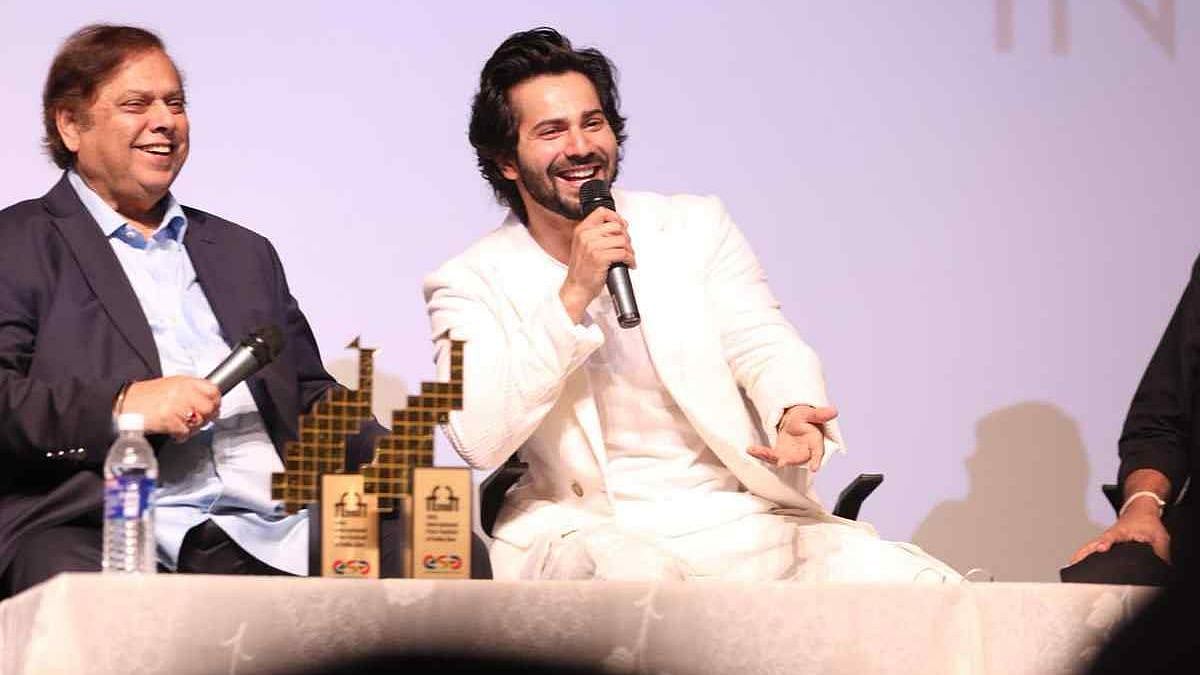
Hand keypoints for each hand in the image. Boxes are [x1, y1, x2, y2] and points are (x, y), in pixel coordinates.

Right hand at [118, 376, 220, 441]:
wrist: (125, 403)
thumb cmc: (147, 396)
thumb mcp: (173, 386)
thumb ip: (192, 391)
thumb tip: (210, 402)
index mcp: (185, 382)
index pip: (213, 390)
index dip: (216, 401)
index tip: (214, 407)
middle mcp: (182, 392)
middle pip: (210, 407)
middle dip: (207, 417)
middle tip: (200, 420)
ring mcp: (176, 406)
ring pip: (199, 421)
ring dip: (194, 428)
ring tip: (185, 427)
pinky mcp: (169, 420)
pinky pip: (185, 432)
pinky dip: (182, 436)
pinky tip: (175, 433)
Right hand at [559, 207, 635, 322]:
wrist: (576, 288)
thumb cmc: (581, 271)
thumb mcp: (583, 246)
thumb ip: (595, 235)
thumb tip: (616, 228)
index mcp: (581, 230)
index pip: (602, 212)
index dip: (616, 217)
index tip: (623, 225)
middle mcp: (586, 236)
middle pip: (616, 226)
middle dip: (626, 237)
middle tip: (627, 246)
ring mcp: (592, 246)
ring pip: (622, 240)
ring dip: (630, 249)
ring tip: (629, 256)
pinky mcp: (600, 257)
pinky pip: (623, 253)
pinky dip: (630, 259)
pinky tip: (629, 263)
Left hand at [747, 405, 837, 470]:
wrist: (795, 422)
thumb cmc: (805, 419)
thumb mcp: (811, 414)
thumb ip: (820, 414)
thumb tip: (834, 411)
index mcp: (814, 443)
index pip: (817, 453)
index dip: (816, 460)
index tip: (815, 468)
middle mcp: (802, 452)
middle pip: (795, 459)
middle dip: (787, 461)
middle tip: (781, 462)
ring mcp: (789, 455)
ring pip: (779, 458)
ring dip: (768, 456)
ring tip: (756, 450)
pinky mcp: (778, 453)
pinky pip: (768, 455)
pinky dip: (759, 453)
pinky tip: (750, 449)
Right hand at [1069, 498, 1170, 564]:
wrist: (1140, 510)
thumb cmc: (1147, 522)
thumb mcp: (1159, 536)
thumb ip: (1160, 551)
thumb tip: (1162, 566)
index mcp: (1122, 532)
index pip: (1112, 537)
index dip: (1106, 543)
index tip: (1101, 548)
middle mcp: (1110, 535)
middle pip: (1094, 543)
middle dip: (1083, 552)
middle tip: (1074, 562)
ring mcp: (1105, 538)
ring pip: (1090, 547)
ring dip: (1080, 555)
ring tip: (1071, 565)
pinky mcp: (1104, 542)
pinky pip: (1091, 548)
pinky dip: (1083, 554)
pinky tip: (1077, 563)